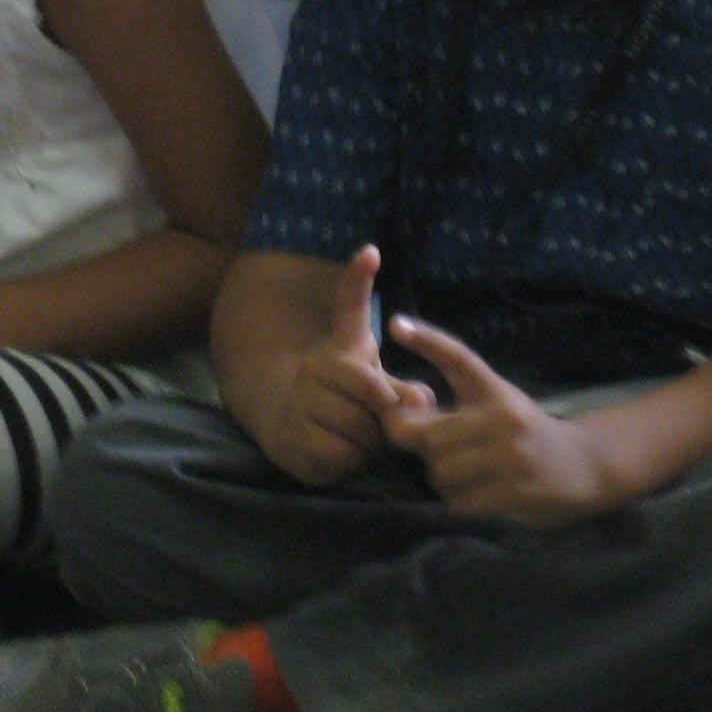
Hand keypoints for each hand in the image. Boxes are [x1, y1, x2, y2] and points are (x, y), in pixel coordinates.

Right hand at [261, 246, 405, 485]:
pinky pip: (338, 452)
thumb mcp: (375, 389)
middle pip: (370, 390)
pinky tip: (343, 452)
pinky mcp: (290, 435)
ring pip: (356, 425)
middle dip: (384, 413)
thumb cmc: (346, 403)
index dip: (358, 278)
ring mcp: (299, 400)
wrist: (288, 426)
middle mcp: (315, 368)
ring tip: (360, 437)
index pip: (349, 308)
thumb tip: (423, 396)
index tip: (372, 252)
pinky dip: (350, 460)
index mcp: (340, 349)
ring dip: (369, 440)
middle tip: (378, 420)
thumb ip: (402, 390)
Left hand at [382, 315, 630, 526]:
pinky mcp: (519, 491)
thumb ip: (443, 410)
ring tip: (466, 475)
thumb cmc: (521, 432)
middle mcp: (504, 416)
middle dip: (426, 451)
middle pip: (428, 437)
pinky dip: (461, 502)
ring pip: (441, 472)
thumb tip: (400, 412)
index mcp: (493, 389)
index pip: (458, 357)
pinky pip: (460, 502)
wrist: (584, 465)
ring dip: (443, 480)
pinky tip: (481, 495)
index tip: (395, 324)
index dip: (427, 340)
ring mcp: (514, 455)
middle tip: (445, 453)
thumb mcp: (490, 404)